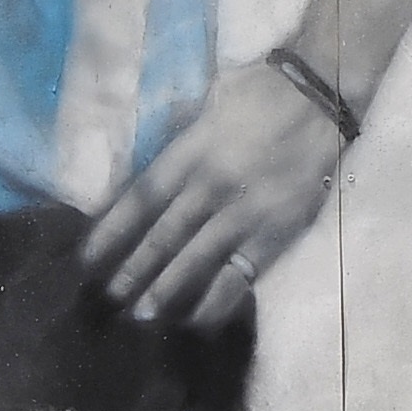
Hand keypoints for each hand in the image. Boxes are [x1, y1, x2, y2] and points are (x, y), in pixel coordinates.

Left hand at [80, 67, 347, 329]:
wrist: (323, 94)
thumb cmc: (260, 91)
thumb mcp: (209, 103)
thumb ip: (180, 138)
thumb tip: (148, 167)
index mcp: (191, 150)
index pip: (140, 199)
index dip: (111, 231)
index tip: (88, 258)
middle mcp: (212, 185)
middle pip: (162, 236)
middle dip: (132, 270)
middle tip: (108, 298)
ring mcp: (245, 213)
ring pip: (196, 261)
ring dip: (166, 292)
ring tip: (142, 315)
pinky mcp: (276, 232)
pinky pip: (239, 275)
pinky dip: (216, 301)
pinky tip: (197, 319)